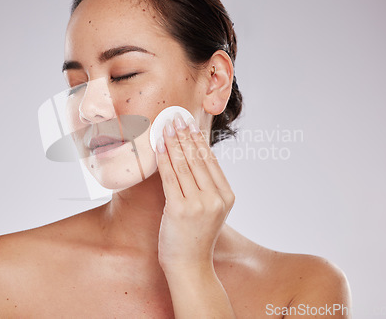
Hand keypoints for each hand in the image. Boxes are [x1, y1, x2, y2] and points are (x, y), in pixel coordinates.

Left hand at [155, 112, 234, 271]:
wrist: (190, 266)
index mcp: (227, 197)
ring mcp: (198, 204)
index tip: (190, 124)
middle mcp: (215, 198)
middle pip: (198, 159)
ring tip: (165, 127)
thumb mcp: (210, 210)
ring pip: (183, 165)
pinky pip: (169, 177)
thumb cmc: (197, 237)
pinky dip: (163, 160)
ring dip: (173, 143)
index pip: (211, 161)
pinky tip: (158, 147)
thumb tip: (192, 156)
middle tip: (175, 118)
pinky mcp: (180, 209)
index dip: (198, 140)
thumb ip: (206, 186)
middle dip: (184, 135)